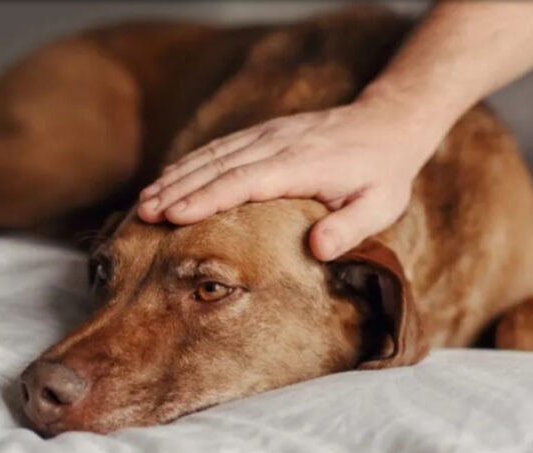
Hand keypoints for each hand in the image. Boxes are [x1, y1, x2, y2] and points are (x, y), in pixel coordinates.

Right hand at [136, 100, 432, 260]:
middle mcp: (278, 144)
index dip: (207, 198)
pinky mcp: (265, 133)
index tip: (174, 216)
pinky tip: (170, 179)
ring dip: (177, 176)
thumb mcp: (380, 206)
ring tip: (145, 202)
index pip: (245, 181)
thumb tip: (317, 249)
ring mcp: (268, 135)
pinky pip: (221, 147)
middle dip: (178, 189)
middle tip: (145, 214)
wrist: (387, 123)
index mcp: (302, 165)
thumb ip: (350, 228)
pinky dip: (191, 163)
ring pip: (214, 154)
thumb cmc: (383, 174)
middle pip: (218, 166)